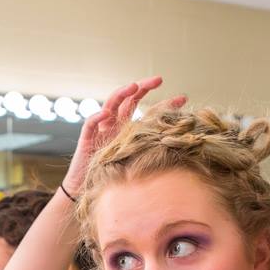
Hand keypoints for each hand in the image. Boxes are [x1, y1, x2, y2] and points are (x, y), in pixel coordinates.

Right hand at [63, 77, 184, 195]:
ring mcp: (101, 130)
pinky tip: (105, 113)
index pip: (147, 110)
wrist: (88, 189)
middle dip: (143, 86)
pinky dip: (97, 117)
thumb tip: (180, 149)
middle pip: (129, 99)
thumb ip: (153, 152)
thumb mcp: (138, 162)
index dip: (163, 103)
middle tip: (158, 79)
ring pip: (110, 104)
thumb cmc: (114, 178)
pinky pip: (90, 124)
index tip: (182, 98)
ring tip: (133, 86)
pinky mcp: (86, 140)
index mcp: (129, 129)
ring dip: (121, 93)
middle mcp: (116, 125)